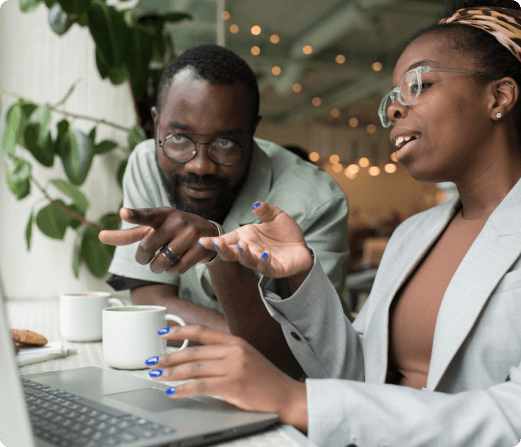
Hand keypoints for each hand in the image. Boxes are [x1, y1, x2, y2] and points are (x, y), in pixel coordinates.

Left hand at [98, 207, 218, 273]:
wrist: (207, 233)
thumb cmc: (172, 231)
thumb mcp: (152, 228)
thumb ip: (128, 234)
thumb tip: (100, 236)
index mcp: (162, 214)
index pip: (145, 215)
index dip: (133, 215)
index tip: (123, 213)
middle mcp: (176, 221)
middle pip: (147, 247)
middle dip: (143, 258)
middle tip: (146, 258)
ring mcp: (190, 234)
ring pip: (162, 262)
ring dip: (158, 267)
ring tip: (163, 261)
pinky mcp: (200, 248)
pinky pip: (177, 268)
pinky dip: (172, 270)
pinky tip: (177, 263)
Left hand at [147, 325, 307, 431]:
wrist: (286, 396)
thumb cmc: (266, 380)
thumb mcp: (246, 358)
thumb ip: (225, 354)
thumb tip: (196, 357)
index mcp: (235, 341)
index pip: (202, 332)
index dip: (180, 331)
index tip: (163, 333)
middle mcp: (233, 351)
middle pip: (193, 351)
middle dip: (169, 357)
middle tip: (152, 361)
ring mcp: (234, 367)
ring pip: (194, 368)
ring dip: (171, 373)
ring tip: (156, 375)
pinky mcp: (233, 385)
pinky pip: (201, 386)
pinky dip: (183, 389)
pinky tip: (172, 392)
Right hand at [198, 201, 312, 286]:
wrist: (301, 248)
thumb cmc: (284, 233)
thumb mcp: (276, 216)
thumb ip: (265, 210)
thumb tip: (256, 205)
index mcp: (245, 237)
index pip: (226, 240)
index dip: (213, 242)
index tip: (201, 240)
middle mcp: (249, 250)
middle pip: (231, 253)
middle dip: (222, 249)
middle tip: (216, 244)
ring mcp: (260, 261)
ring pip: (247, 261)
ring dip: (243, 254)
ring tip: (243, 245)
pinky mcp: (274, 269)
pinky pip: (266, 268)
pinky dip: (264, 262)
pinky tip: (265, 254)